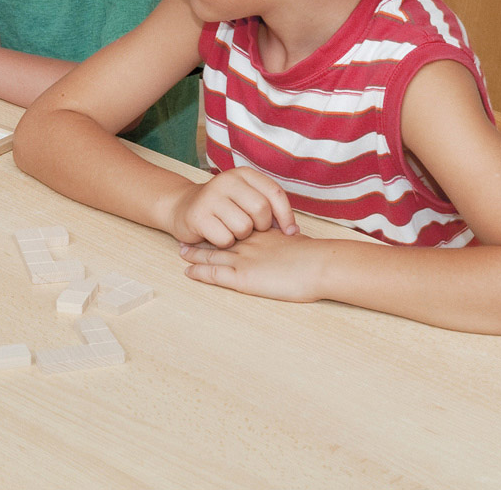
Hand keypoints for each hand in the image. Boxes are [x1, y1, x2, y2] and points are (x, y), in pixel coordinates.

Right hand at [165, 167, 298, 246]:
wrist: (183, 207)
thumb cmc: (223, 208)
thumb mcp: (246, 199)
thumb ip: (270, 208)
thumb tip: (293, 231)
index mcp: (243, 174)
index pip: (275, 193)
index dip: (286, 216)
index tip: (288, 231)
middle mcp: (227, 180)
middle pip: (260, 209)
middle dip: (260, 226)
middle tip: (250, 228)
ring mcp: (211, 197)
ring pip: (244, 227)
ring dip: (241, 236)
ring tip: (230, 230)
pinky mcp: (198, 215)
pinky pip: (226, 239)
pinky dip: (225, 243)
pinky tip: (216, 235)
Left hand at [179, 231, 327, 302]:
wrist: (320, 265)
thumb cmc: (317, 257)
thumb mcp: (300, 243)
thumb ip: (290, 241)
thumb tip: (295, 241)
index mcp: (263, 235)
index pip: (237, 228)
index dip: (223, 226)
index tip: (213, 223)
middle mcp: (250, 245)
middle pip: (220, 238)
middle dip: (204, 236)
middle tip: (188, 235)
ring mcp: (244, 260)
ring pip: (212, 254)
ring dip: (195, 253)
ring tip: (181, 251)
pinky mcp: (243, 277)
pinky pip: (215, 274)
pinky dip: (200, 272)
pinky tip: (188, 272)